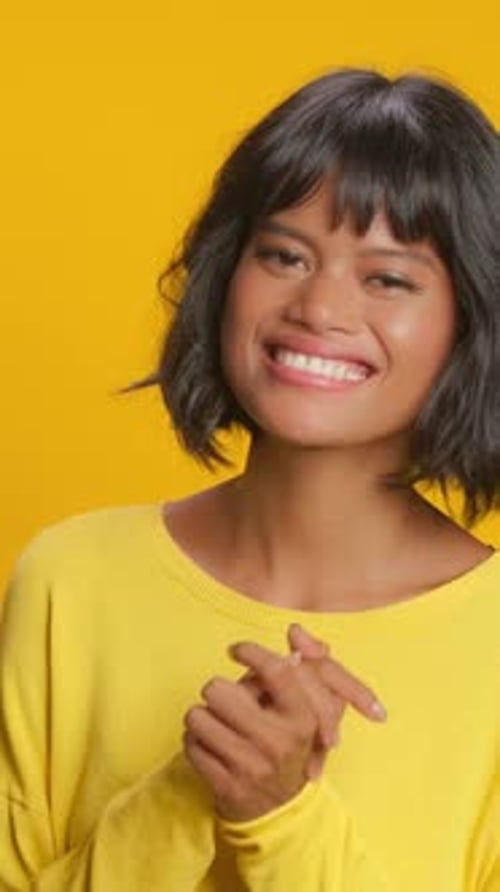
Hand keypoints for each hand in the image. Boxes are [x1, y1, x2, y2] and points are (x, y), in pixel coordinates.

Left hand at [183, 632, 385, 821]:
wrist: (278, 809)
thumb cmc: (283, 743)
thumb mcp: (300, 709)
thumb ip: (294, 668)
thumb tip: (296, 631)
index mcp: (303, 718)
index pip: (276, 671)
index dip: (251, 651)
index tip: (236, 649)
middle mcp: (279, 742)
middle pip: (217, 690)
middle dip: (217, 692)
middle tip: (227, 702)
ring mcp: (252, 766)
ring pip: (197, 716)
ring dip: (202, 718)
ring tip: (218, 725)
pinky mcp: (226, 786)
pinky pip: (190, 744)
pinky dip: (195, 741)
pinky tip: (211, 747)